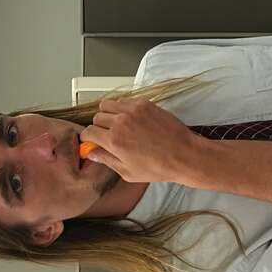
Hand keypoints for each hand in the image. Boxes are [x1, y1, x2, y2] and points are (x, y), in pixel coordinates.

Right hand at [80, 97, 200, 183]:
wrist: (183, 154)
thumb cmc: (158, 167)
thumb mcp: (128, 172)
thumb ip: (106, 160)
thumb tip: (91, 153)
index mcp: (114, 141)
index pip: (88, 131)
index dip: (88, 138)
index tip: (92, 140)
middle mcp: (120, 122)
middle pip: (97, 117)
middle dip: (99, 127)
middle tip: (108, 135)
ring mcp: (132, 110)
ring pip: (107, 104)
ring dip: (108, 114)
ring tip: (118, 124)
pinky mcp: (143, 103)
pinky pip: (123, 100)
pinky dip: (122, 107)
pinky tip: (130, 118)